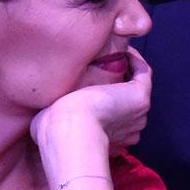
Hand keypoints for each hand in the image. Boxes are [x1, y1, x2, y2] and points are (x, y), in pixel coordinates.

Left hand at [31, 48, 152, 189]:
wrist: (70, 130)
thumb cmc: (55, 134)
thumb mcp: (53, 125)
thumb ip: (57, 118)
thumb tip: (45, 113)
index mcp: (111, 141)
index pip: (113, 121)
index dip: (103, 103)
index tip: (90, 85)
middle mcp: (129, 129)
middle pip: (126, 105)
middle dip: (115, 85)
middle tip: (101, 64)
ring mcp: (138, 114)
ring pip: (135, 88)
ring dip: (125, 69)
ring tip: (111, 52)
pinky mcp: (140, 97)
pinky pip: (144, 73)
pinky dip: (135, 59)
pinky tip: (121, 48)